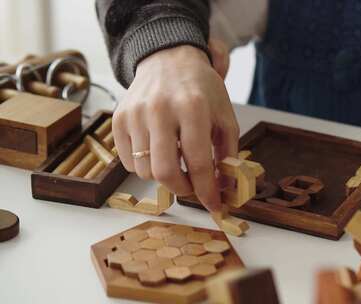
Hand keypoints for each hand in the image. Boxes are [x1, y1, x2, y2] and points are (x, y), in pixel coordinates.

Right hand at [112, 45, 238, 211]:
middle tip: (193, 187)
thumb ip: (228, 153)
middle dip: (183, 189)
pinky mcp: (118, 119)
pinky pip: (128, 162)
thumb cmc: (201, 90)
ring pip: (144, 171)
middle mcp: (159, 110)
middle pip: (165, 172)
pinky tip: (159, 152)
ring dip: (164, 177)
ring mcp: (135, 114)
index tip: (213, 205)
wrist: (168, 60)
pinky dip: (145, 167)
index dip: (207, 190)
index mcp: (192, 108)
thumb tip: (225, 189)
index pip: (198, 162)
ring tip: (177, 161)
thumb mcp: (225, 116)